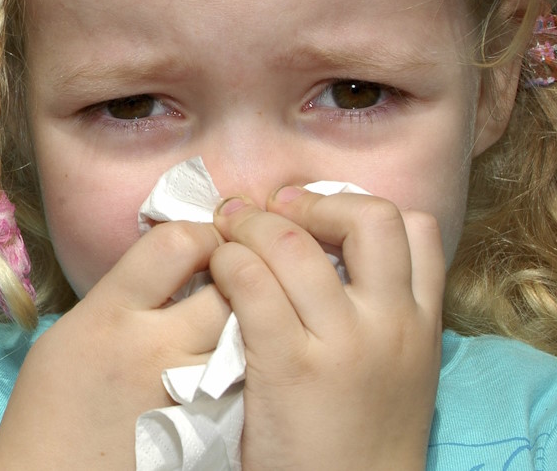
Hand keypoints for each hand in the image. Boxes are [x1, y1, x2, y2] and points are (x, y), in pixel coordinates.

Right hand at [0, 221, 230, 469]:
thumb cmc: (48, 408)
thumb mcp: (69, 334)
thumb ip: (119, 296)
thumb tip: (165, 266)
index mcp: (108, 314)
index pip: (175, 244)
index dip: (199, 234)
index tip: (201, 243)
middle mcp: (151, 347)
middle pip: (226, 287)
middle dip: (234, 274)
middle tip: (230, 276)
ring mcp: (184, 391)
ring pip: (243, 334)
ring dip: (243, 321)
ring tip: (229, 321)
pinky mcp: (206, 428)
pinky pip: (241, 381)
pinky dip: (239, 368)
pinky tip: (225, 368)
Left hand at [210, 187, 444, 470]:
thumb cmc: (359, 435)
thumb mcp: (397, 369)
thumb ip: (379, 314)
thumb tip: (328, 255)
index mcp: (421, 324)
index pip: (414, 228)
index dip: (356, 206)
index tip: (313, 216)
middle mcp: (390, 325)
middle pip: (368, 218)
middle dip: (310, 202)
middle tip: (268, 211)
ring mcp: (343, 344)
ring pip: (294, 244)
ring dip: (251, 225)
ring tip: (227, 233)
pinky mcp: (289, 366)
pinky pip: (252, 285)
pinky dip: (227, 263)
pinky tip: (216, 273)